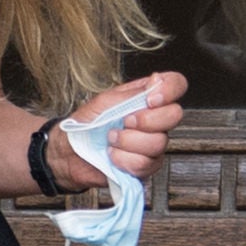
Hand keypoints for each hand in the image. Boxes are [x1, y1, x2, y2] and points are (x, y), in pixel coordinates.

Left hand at [58, 71, 186, 187]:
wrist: (69, 153)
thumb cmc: (86, 124)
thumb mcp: (105, 101)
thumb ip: (134, 93)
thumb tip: (158, 80)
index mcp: (147, 97)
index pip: (176, 84)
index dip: (169, 90)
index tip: (150, 100)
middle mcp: (156, 120)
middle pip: (174, 115)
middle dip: (145, 120)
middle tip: (123, 122)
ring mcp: (154, 144)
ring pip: (158, 143)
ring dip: (127, 142)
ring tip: (111, 140)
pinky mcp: (147, 166)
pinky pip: (145, 163)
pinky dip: (123, 159)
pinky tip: (112, 155)